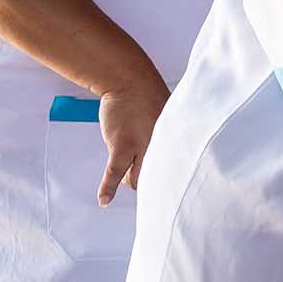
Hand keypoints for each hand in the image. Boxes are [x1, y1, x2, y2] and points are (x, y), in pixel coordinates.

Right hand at [96, 67, 170, 203]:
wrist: (130, 81)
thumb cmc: (150, 98)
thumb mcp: (171, 120)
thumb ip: (172, 140)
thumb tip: (171, 157)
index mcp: (176, 142)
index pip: (178, 173)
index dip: (174, 184)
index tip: (175, 197)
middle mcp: (162, 148)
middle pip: (156, 180)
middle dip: (150, 182)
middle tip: (146, 178)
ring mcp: (142, 148)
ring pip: (135, 180)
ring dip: (129, 179)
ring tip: (125, 167)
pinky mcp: (122, 146)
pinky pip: (114, 173)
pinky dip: (107, 188)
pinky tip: (104, 201)